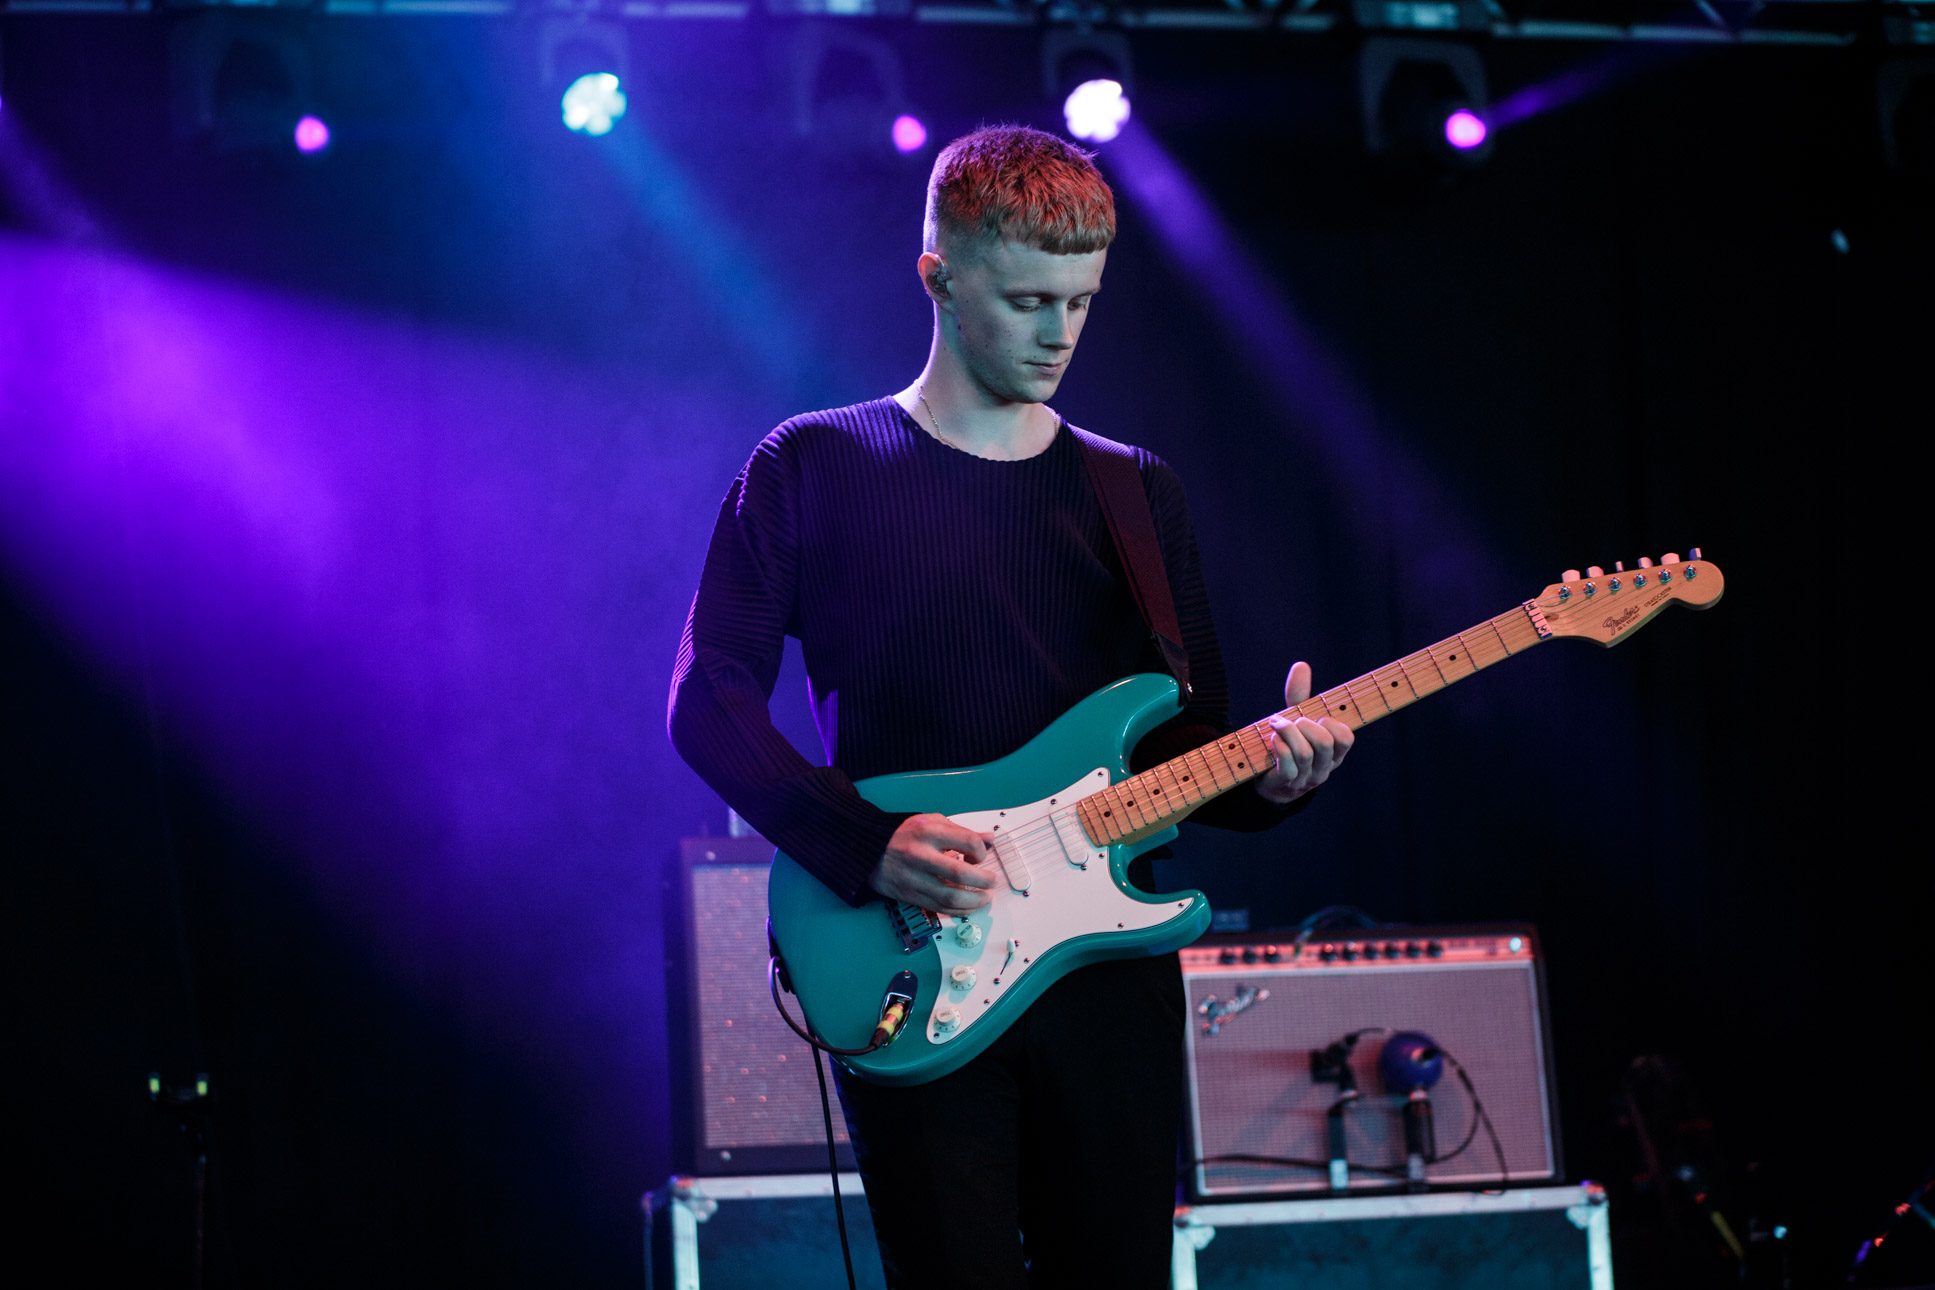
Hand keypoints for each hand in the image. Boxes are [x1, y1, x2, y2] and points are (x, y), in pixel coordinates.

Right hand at [871, 813, 998, 912]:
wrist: (868, 850)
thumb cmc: (904, 834)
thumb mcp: (931, 822)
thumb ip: (961, 831)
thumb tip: (989, 840)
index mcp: (928, 832)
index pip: (968, 842)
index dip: (981, 852)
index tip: (980, 856)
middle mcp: (920, 856)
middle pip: (961, 874)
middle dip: (984, 881)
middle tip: (991, 881)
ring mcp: (914, 878)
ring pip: (951, 898)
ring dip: (975, 901)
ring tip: (985, 897)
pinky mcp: (910, 896)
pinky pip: (939, 908)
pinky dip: (958, 910)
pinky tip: (968, 906)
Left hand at [1256, 660, 1354, 804]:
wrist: (1270, 781)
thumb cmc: (1288, 745)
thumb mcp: (1297, 719)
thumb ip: (1300, 696)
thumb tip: (1301, 665)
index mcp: (1334, 753)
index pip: (1346, 737)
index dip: (1331, 723)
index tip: (1316, 717)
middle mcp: (1325, 767)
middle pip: (1325, 742)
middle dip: (1305, 724)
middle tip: (1292, 721)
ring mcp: (1306, 778)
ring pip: (1304, 752)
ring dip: (1287, 732)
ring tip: (1276, 725)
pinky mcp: (1287, 783)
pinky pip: (1287, 764)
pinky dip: (1278, 746)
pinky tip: (1271, 739)